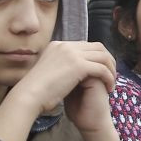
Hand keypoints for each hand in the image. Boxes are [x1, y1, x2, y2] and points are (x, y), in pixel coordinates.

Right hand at [0, 41, 117, 140]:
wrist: (29, 95)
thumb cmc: (35, 90)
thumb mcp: (46, 71)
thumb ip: (58, 67)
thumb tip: (66, 73)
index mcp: (58, 45)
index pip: (85, 46)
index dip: (97, 57)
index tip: (101, 71)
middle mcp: (66, 45)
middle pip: (98, 47)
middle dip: (108, 61)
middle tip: (111, 75)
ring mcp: (72, 54)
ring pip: (103, 56)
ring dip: (111, 69)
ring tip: (112, 83)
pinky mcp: (79, 65)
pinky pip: (102, 69)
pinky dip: (109, 78)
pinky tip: (109, 88)